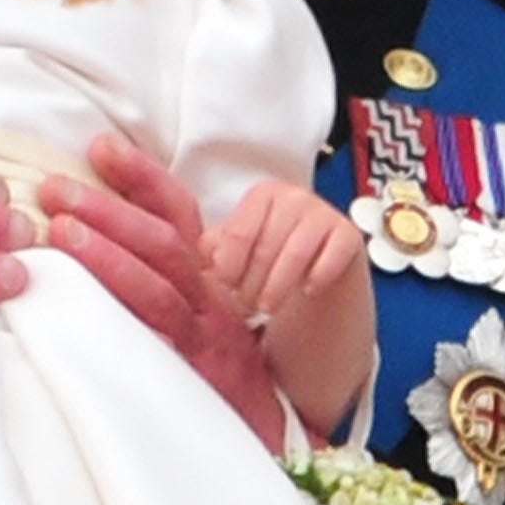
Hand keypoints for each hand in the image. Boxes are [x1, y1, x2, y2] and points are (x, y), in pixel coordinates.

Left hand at [40, 134, 281, 446]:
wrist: (274, 439)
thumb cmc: (224, 378)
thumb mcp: (200, 319)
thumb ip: (160, 284)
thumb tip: (91, 246)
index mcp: (207, 278)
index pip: (177, 213)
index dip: (141, 176)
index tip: (99, 146)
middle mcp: (210, 299)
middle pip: (164, 240)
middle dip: (109, 208)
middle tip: (54, 188)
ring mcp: (204, 337)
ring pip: (159, 287)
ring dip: (109, 255)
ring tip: (60, 232)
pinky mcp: (196, 375)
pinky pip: (159, 342)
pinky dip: (123, 321)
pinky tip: (81, 308)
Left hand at [205, 181, 374, 440]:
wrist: (316, 283)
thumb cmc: (263, 269)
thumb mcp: (228, 260)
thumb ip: (200, 253)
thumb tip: (155, 250)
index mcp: (260, 197)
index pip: (237, 234)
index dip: (228, 269)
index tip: (224, 290)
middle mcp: (292, 197)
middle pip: (264, 247)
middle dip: (251, 284)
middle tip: (245, 307)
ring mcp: (323, 214)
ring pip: (294, 255)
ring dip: (278, 287)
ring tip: (267, 307)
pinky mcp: (349, 236)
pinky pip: (331, 258)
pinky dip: (316, 279)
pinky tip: (307, 293)